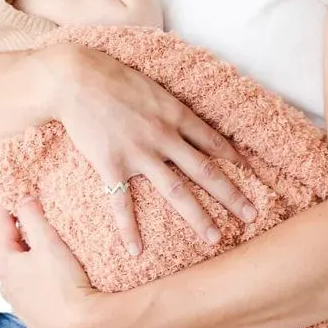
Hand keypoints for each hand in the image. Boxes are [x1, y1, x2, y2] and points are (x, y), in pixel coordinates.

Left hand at [0, 200, 114, 327]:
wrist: (84, 326)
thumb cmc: (63, 282)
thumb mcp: (47, 240)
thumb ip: (32, 215)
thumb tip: (23, 199)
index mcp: (3, 265)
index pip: (0, 227)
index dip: (8, 208)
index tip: (16, 194)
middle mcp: (6, 287)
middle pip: (10, 250)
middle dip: (20, 232)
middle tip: (34, 216)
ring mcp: (21, 305)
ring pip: (21, 272)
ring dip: (31, 258)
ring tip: (46, 246)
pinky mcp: (37, 319)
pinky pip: (34, 291)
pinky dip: (40, 278)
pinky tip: (54, 276)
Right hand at [40, 44, 256, 255]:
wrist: (75, 79)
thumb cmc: (111, 77)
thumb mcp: (151, 87)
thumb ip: (168, 107)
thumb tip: (183, 119)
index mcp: (175, 114)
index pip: (213, 140)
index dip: (233, 158)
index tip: (251, 174)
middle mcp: (163, 136)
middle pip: (205, 171)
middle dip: (231, 195)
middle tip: (252, 216)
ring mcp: (138, 153)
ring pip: (175, 191)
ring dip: (198, 217)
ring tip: (215, 239)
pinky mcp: (111, 165)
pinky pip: (121, 202)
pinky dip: (128, 228)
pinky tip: (136, 250)